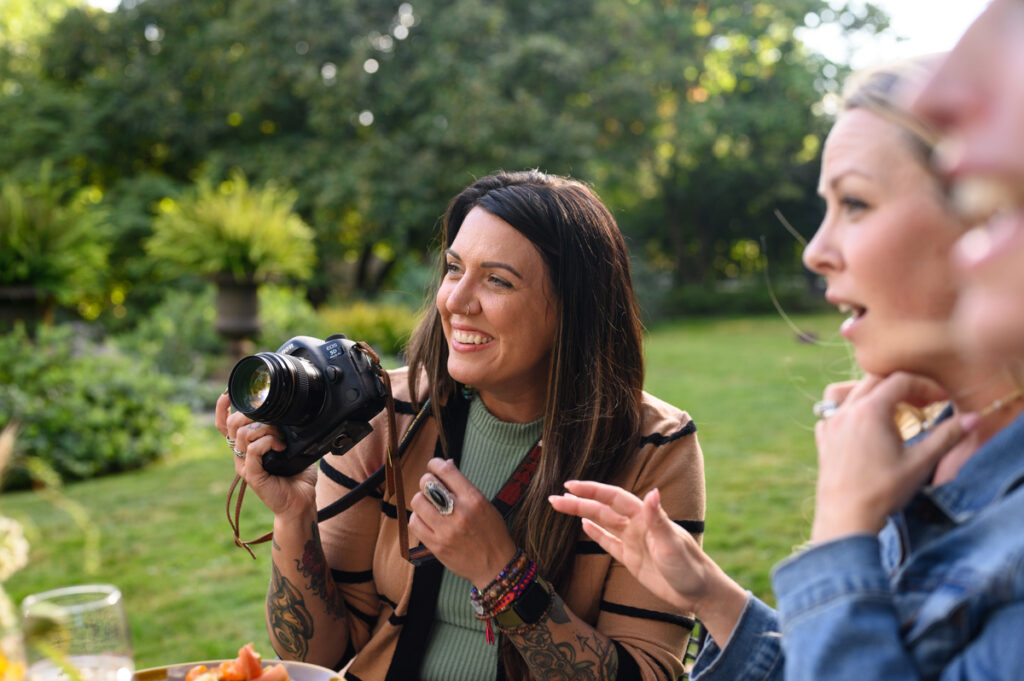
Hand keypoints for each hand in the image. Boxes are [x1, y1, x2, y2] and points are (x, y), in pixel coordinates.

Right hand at [214, 393, 316, 518]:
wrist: (300, 502)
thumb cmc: (297, 475)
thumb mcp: (290, 446)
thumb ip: (283, 430)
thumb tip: (288, 411)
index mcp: (246, 447)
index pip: (224, 426)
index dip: (222, 409)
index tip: (228, 394)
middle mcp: (241, 455)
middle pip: (232, 425)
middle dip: (251, 415)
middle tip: (272, 421)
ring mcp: (244, 465)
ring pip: (243, 434)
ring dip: (266, 429)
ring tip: (280, 438)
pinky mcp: (252, 475)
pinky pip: (253, 449)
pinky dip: (268, 442)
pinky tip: (280, 446)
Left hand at [408, 458, 516, 587]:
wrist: (496, 566)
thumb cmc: (492, 533)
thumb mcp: (485, 505)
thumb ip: (464, 487)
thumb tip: (446, 465)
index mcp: (474, 499)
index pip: (446, 471)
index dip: (434, 463)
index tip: (433, 466)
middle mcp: (459, 512)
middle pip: (428, 484)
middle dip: (426, 482)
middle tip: (431, 489)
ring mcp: (446, 530)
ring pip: (417, 502)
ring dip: (421, 500)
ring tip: (428, 506)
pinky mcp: (436, 545)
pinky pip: (414, 523)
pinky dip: (417, 518)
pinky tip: (426, 520)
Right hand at [549, 481, 745, 644]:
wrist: (700, 593)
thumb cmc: (690, 568)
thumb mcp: (673, 545)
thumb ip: (659, 520)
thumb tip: (652, 492)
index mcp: (645, 518)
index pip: (613, 498)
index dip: (592, 490)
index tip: (570, 485)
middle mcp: (637, 525)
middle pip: (602, 508)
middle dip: (578, 501)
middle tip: (553, 497)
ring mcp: (634, 541)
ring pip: (602, 522)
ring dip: (582, 513)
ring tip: (560, 505)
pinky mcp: (632, 559)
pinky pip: (609, 542)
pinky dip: (595, 533)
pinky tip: (584, 526)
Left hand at [810, 372, 978, 541]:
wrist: (846, 517)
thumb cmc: (884, 491)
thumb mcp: (920, 463)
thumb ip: (947, 437)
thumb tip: (972, 418)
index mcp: (870, 410)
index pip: (900, 380)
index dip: (925, 385)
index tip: (941, 398)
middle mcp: (846, 411)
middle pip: (874, 380)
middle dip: (901, 386)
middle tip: (922, 402)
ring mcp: (830, 424)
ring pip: (847, 390)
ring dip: (869, 391)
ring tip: (889, 406)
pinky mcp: (823, 439)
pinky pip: (832, 410)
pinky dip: (848, 408)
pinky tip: (863, 425)